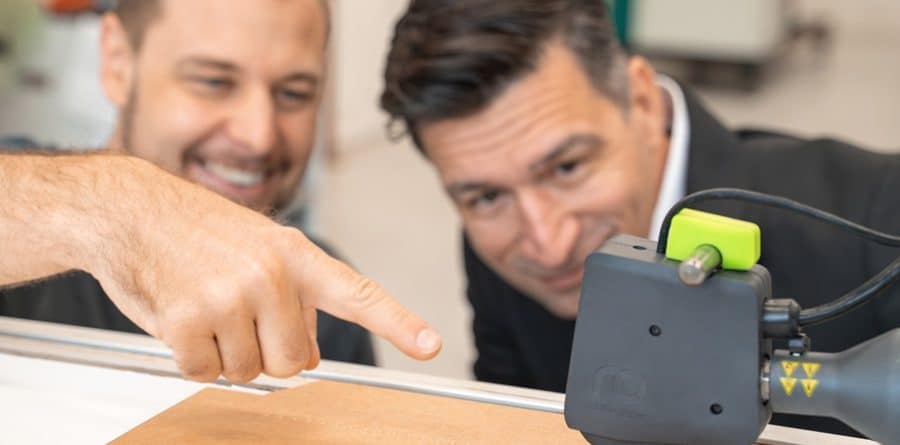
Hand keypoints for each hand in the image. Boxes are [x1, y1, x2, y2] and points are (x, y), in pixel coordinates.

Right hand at [81, 157, 440, 381]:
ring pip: (248, 372)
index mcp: (297, 255)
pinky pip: (205, 372)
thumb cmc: (197, 231)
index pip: (358, 295)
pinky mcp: (189, 318)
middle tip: (235, 315)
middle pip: (293, 363)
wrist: (131, 209)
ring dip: (224, 353)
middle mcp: (272, 274)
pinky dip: (190, 357)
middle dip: (264, 352)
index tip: (429, 345)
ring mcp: (231, 295)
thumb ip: (294, 297)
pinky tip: (180, 316)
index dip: (397, 323)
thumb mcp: (260, 248)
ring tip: (204, 305)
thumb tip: (309, 357)